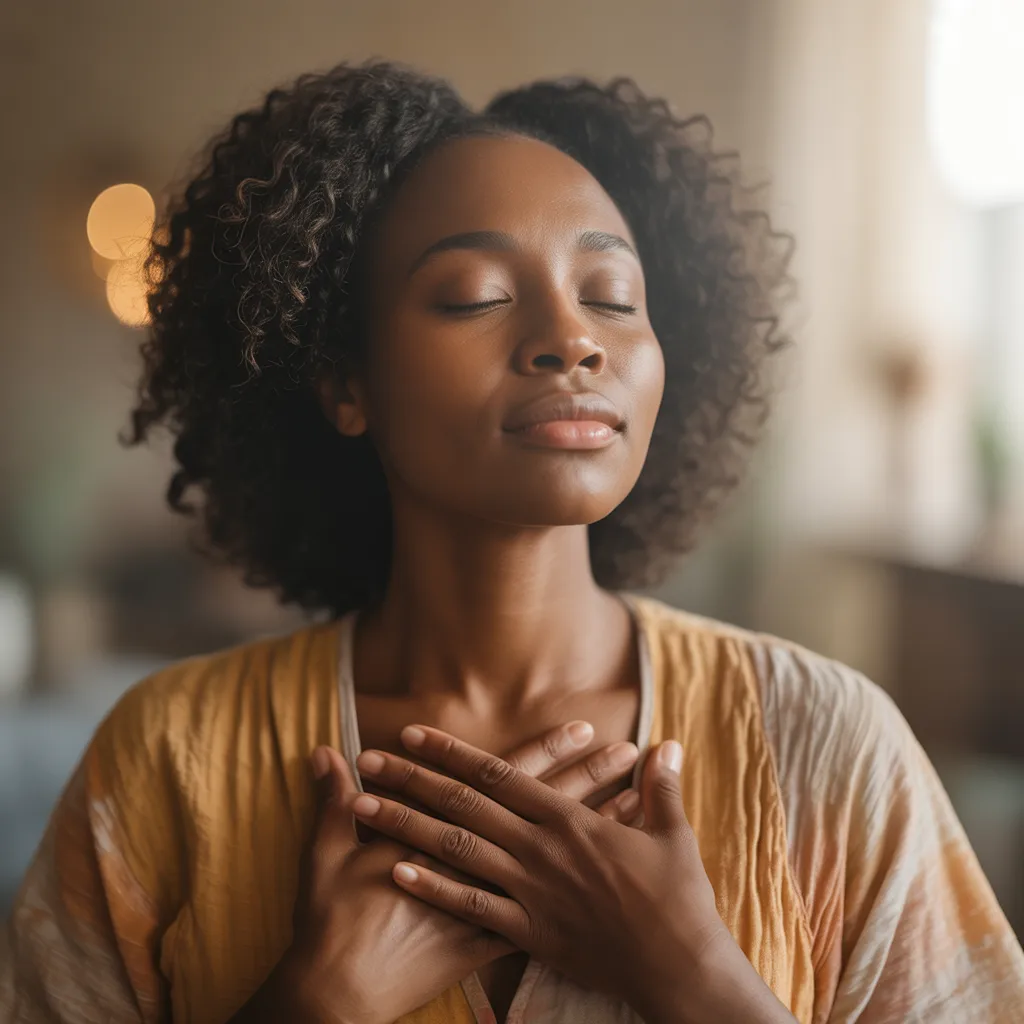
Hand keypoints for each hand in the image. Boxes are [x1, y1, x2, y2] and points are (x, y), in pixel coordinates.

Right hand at [236, 721, 642, 1023]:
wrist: (340, 994)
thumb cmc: (332, 924)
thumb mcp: (324, 857)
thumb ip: (331, 803)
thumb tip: (324, 753)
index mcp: (446, 832)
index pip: (506, 781)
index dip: (543, 752)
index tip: (580, 726)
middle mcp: (480, 863)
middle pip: (544, 812)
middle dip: (585, 778)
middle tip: (625, 750)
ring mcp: (492, 905)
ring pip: (557, 860)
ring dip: (596, 828)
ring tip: (636, 802)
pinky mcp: (493, 944)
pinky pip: (552, 910)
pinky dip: (584, 887)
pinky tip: (611, 873)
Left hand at [349, 725, 778, 1023]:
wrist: (678, 967)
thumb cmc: (678, 899)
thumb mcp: (673, 834)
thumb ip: (661, 786)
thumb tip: (668, 744)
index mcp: (567, 818)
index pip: (498, 773)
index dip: (453, 751)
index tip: (415, 732)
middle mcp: (538, 847)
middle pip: (462, 804)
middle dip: (412, 778)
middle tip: (370, 758)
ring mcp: (528, 889)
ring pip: (455, 848)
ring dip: (405, 824)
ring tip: (364, 807)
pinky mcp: (527, 931)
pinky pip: (471, 906)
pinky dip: (434, 887)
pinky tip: (399, 870)